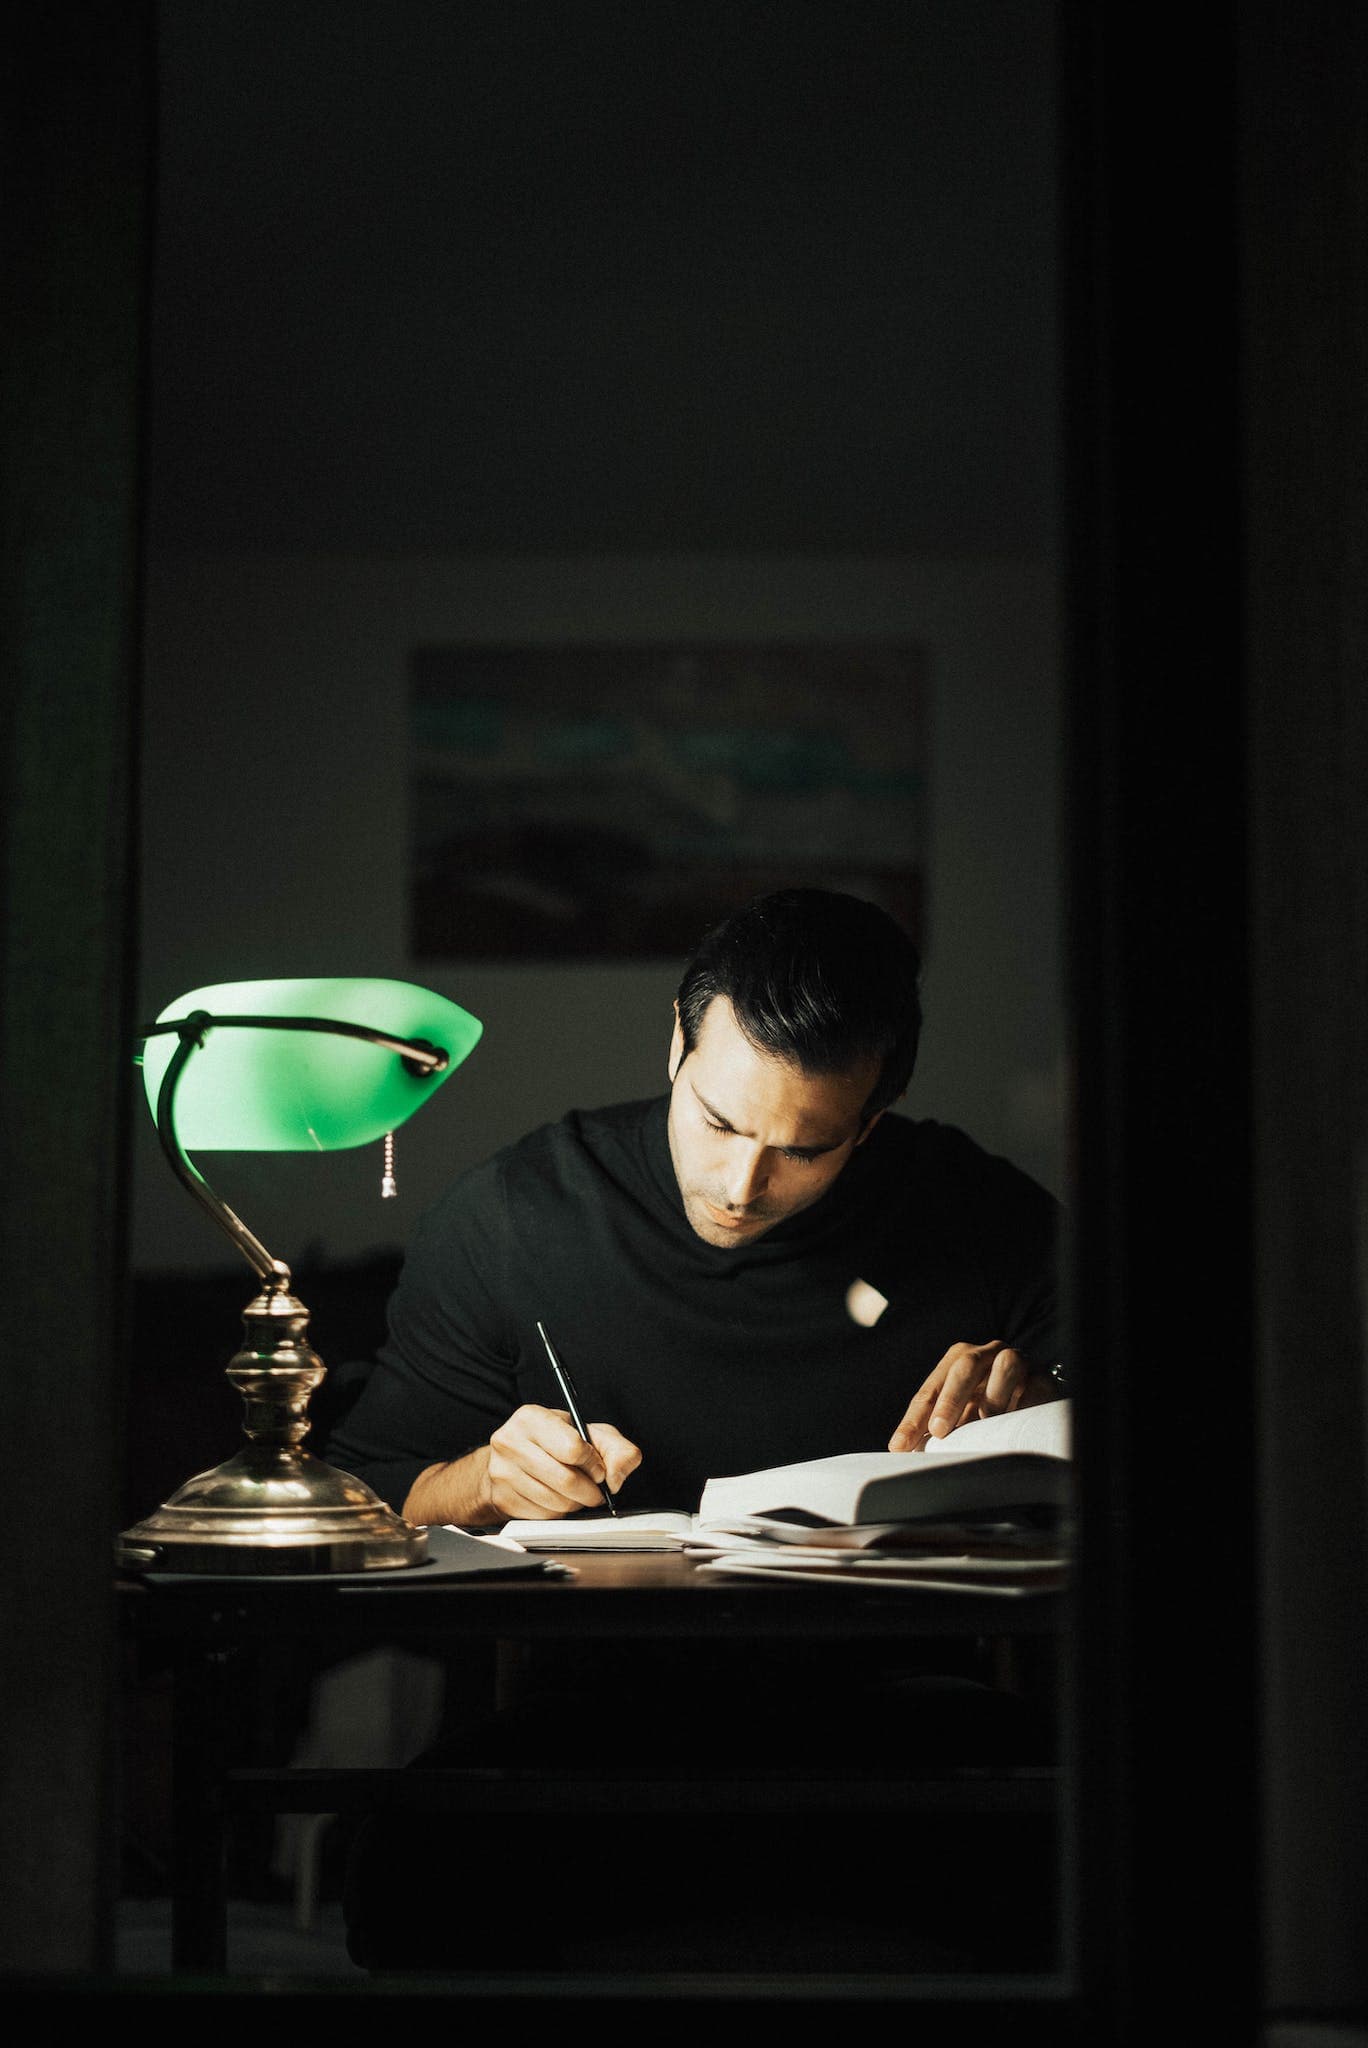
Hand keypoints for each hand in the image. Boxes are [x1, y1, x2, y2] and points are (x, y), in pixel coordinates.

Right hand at [483, 1403, 641, 1518]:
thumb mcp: (589, 1433)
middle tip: (595, 1489)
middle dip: (590, 1490)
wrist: (513, 1458)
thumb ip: (617, 1448)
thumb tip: (616, 1478)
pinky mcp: (503, 1499)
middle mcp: (510, 1442)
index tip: (598, 1467)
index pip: (573, 1448)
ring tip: (577, 1492)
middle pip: (565, 1480)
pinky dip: (559, 1512)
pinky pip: (543, 1516)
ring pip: (555, 1502)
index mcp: (531, 1418)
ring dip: (576, 1503)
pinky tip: (558, 1498)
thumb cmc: (555, 1442)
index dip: (594, 1463)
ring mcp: (502, 1473)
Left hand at [888, 1341, 1052, 1451]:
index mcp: (957, 1361)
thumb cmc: (989, 1406)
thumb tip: (906, 1453)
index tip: (899, 1447)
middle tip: (938, 1430)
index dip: (913, 1419)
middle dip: (949, 1399)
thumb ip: (939, 1428)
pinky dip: (1026, 1403)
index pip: (930, 1389)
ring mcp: (1017, 1362)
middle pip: (964, 1367)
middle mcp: (986, 1355)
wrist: (1035, 1394)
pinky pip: (1036, 1386)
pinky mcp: (1043, 1377)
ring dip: (993, 1395)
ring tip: (987, 1420)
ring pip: (1005, 1365)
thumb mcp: (962, 1415)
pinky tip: (1018, 1420)